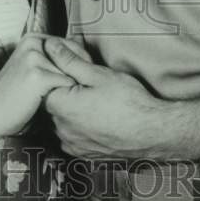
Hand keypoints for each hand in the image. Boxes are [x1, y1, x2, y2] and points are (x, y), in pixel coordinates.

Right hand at [0, 34, 76, 185]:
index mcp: (33, 38)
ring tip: (63, 98)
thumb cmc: (15, 96)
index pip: (72, 44)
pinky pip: (67, 84)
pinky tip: (54, 104)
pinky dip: (66, 96)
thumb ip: (52, 60)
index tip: (83, 79)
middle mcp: (33, 43)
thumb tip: (86, 59)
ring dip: (72, 87)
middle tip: (76, 91)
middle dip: (80, 74)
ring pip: (72, 71)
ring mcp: (34, 57)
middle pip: (74, 55)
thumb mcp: (32, 69)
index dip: (82, 62)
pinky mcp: (37, 74)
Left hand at [43, 39, 166, 158]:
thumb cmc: (128, 101)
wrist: (153, 132)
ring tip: (99, 104)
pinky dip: (82, 127)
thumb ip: (69, 60)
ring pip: (64, 120)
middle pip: (54, 102)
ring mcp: (71, 144)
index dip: (62, 73)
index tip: (79, 71)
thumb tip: (50, 46)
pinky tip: (100, 120)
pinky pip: (74, 136)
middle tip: (93, 86)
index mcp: (59, 105)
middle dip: (68, 92)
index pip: (46, 83)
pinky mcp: (83, 154)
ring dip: (74, 111)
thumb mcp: (98, 74)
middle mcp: (60, 128)